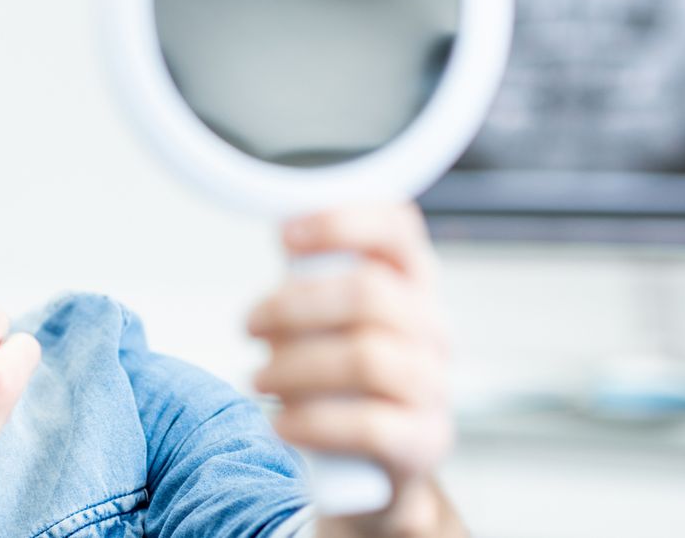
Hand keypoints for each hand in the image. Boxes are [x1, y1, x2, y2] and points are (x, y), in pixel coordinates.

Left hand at [248, 203, 461, 536]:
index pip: (398, 228)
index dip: (341, 222)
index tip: (284, 236)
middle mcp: (432, 328)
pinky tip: (281, 423)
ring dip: (295, 366)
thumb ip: (313, 281)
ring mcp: (433, 385)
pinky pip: (368, 425)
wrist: (374, 463)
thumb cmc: (343, 375)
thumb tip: (282, 242)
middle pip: (369, 294)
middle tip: (251, 324)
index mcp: (412, 283)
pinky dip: (312, 422)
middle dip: (294, 306)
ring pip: (367, 358)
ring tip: (259, 379)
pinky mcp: (423, 440)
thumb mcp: (329, 319)